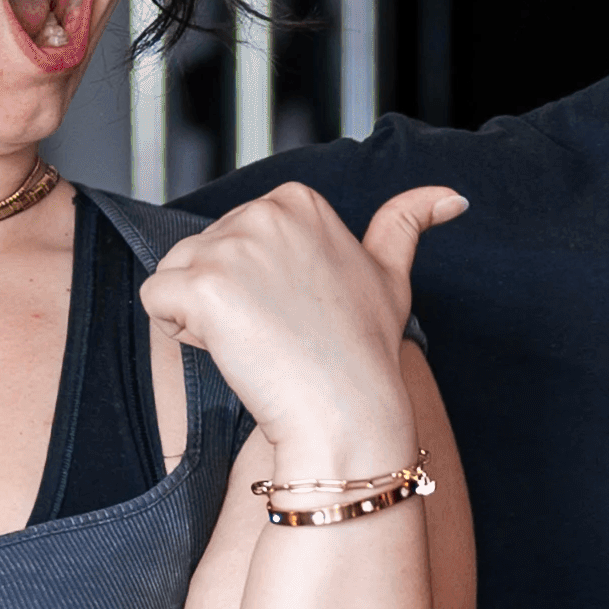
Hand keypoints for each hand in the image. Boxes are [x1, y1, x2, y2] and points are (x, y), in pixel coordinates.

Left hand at [139, 182, 466, 472]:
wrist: (347, 411)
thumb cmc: (363, 352)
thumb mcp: (390, 275)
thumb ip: (408, 223)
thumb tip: (452, 197)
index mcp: (298, 201)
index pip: (234, 234)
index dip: (254, 282)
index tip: (294, 310)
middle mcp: (263, 212)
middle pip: (201, 251)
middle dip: (227, 297)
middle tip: (277, 332)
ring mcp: (231, 246)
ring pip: (176, 275)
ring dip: (201, 316)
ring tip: (255, 342)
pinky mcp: (202, 284)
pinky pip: (156, 303)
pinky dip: (180, 334)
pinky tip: (231, 351)